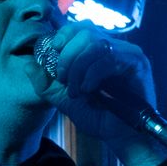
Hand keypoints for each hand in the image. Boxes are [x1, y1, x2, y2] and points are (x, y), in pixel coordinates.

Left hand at [26, 25, 162, 165]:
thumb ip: (47, 83)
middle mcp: (114, 47)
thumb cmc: (98, 116)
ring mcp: (127, 53)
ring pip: (96, 44)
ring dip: (78, 68)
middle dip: (67, 56)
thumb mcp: (65, 100)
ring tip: (76, 91)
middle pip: (85, 32)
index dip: (63, 36)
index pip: (79, 28)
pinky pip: (109, 58)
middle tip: (63, 80)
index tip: (52, 51)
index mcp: (98, 52)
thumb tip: (29, 65)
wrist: (119, 136)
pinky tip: (88, 90)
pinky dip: (92, 74)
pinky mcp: (137, 63)